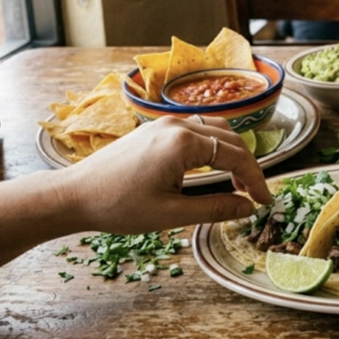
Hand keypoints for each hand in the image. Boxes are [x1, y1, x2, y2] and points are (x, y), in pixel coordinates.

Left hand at [59, 116, 271, 234]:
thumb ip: (216, 208)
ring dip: (232, 153)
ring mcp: (164, 123)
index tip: (264, 201)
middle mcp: (177, 125)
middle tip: (255, 195)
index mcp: (183, 143)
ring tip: (237, 182)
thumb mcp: (171, 214)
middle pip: (230, 139)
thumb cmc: (117, 206)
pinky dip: (214, 147)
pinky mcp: (155, 129)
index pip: (235, 157)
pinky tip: (213, 168)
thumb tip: (248, 207)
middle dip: (248, 167)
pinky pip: (197, 130)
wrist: (73, 195)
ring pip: (215, 129)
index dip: (255, 180)